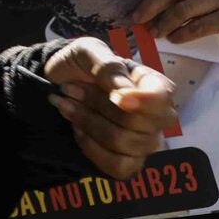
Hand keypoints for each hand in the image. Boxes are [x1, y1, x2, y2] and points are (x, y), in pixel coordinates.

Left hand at [41, 37, 177, 181]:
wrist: (55, 83)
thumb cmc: (79, 64)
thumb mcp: (88, 51)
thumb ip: (108, 66)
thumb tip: (124, 91)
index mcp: (153, 84)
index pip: (162, 99)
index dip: (143, 102)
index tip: (116, 97)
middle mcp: (156, 116)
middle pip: (140, 124)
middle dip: (97, 106)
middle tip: (69, 89)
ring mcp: (143, 141)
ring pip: (125, 144)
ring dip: (87, 122)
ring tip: (65, 105)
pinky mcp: (127, 161)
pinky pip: (119, 167)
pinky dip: (91, 148)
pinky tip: (76, 130)